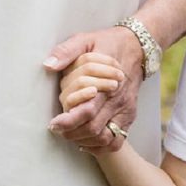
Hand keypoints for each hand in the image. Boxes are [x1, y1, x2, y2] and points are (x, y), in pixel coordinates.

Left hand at [44, 26, 144, 151]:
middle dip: (72, 133)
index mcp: (107, 83)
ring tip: (69, 133)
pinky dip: (100, 146)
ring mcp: (126, 111)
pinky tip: (86, 140)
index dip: (69, 121)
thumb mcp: (84, 40)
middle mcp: (118, 100)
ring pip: (105, 139)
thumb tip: (48, 65)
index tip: (54, 124)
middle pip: (94, 129)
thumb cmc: (106, 44)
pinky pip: (117, 141)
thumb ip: (66, 52)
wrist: (137, 47)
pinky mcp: (129, 116)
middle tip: (57, 128)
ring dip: (84, 140)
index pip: (87, 110)